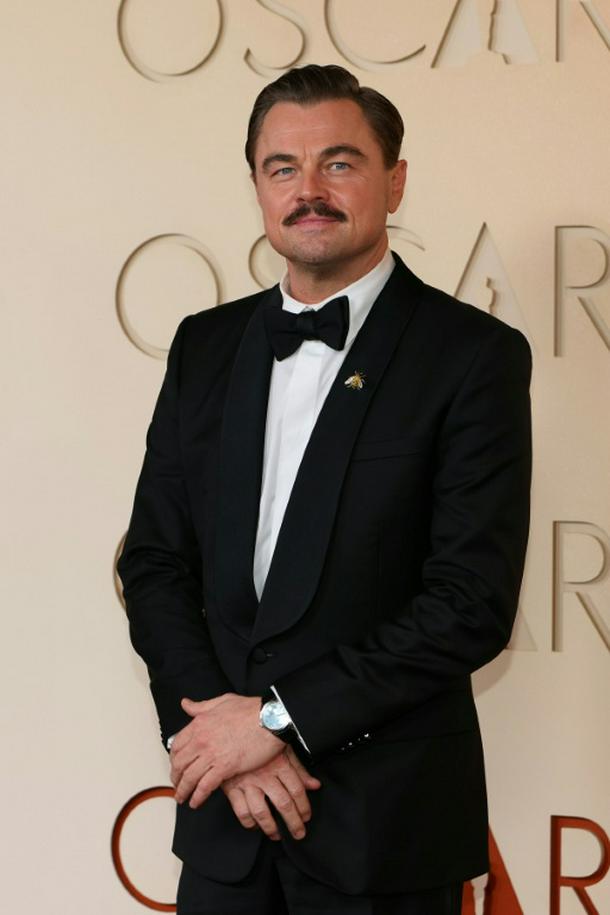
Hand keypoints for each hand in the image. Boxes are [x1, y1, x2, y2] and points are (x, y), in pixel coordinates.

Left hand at [170, 693, 283, 808]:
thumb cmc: (250, 709)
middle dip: (175, 777)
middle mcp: (201, 740)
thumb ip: (201, 706)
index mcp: (199, 723)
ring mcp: (212, 754)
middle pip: (179, 763)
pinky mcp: (225, 767)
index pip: (177, 745)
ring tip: (182, 798)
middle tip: (176, 785)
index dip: (174, 758)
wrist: (270, 719)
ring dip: (183, 790)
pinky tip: (196, 802)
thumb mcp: (222, 701)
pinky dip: (198, 796)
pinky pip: (205, 786)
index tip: (176, 765)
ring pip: (189, 777)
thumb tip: (186, 704)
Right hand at [222, 746, 320, 840]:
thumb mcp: (284, 749)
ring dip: (271, 828)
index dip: (304, 807)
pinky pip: (241, 811)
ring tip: (276, 835)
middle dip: (293, 823)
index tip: (306, 817)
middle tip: (299, 834)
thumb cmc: (261, 740)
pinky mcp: (232, 788)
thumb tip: (315, 785)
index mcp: (279, 764)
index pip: (297, 790)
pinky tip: (255, 825)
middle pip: (283, 804)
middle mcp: (265, 775)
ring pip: (262, 812)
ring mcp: (247, 783)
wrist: (232, 730)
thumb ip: (299, 769)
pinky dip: (249, 822)